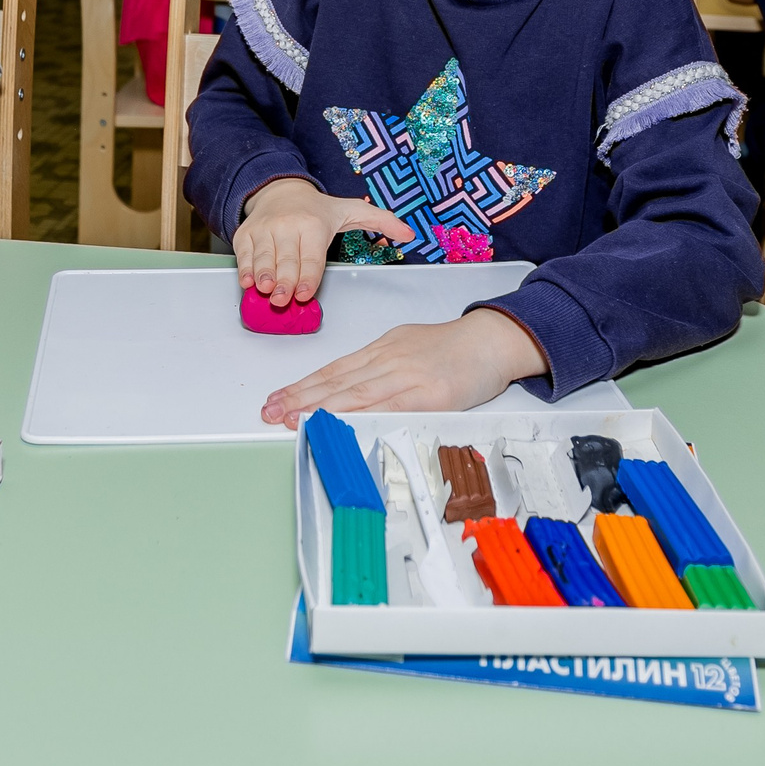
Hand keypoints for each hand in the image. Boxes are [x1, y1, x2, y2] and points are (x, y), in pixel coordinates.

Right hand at [233, 178, 414, 305]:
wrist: (280, 191)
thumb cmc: (317, 210)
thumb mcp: (352, 211)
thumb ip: (382, 222)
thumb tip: (409, 233)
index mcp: (314, 224)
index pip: (312, 256)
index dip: (309, 276)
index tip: (306, 293)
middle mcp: (288, 226)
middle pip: (287, 260)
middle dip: (285, 281)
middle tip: (284, 299)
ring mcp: (265, 230)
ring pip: (263, 258)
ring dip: (263, 276)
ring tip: (265, 291)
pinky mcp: (246, 235)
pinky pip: (244, 255)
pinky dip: (245, 269)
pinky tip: (248, 282)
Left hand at [261, 308, 546, 427]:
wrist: (494, 341)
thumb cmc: (455, 348)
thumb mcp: (410, 347)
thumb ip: (382, 366)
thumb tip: (351, 387)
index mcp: (383, 349)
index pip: (334, 370)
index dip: (303, 386)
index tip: (278, 398)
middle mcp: (389, 360)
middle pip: (337, 382)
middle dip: (300, 399)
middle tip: (270, 412)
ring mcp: (408, 377)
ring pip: (355, 394)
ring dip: (321, 409)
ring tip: (292, 420)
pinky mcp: (429, 395)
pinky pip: (388, 408)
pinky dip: (360, 417)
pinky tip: (341, 425)